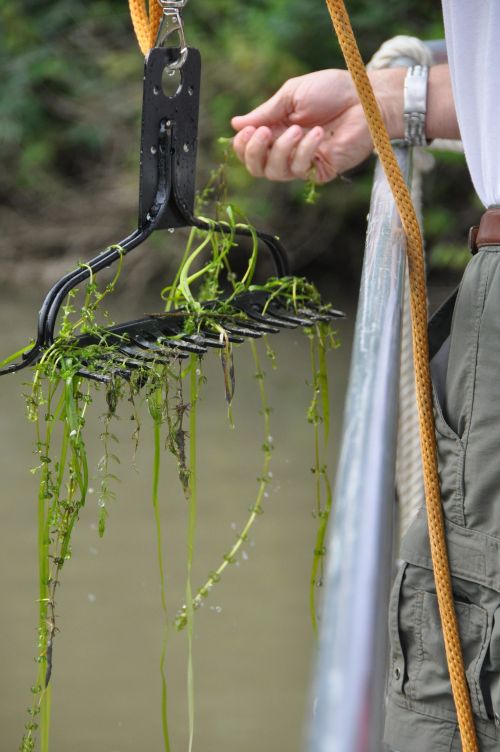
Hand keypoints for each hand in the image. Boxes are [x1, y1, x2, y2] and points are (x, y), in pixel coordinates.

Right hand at [231, 68, 404, 183]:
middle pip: (257, 168)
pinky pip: (300, 170)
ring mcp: (302, 162)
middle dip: (254, 152)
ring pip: (275, 172)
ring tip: (298, 128)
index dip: (242, 146)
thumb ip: (264, 113)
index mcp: (275, 130)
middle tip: (263, 133)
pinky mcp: (320, 171)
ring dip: (282, 149)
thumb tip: (235, 125)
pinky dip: (305, 151)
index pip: (249, 150)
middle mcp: (286, 150)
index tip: (246, 131)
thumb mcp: (291, 96)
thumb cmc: (331, 91)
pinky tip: (318, 134)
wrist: (364, 98)